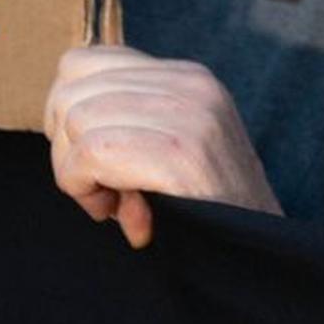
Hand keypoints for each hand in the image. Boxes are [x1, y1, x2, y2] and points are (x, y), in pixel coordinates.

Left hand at [45, 46, 279, 246]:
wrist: (264, 259)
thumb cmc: (207, 215)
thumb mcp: (171, 150)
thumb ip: (126, 122)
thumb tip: (60, 117)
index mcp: (187, 78)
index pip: (80, 64)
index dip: (66, 117)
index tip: (91, 161)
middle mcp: (190, 85)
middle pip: (68, 89)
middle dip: (65, 147)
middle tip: (100, 190)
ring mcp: (189, 114)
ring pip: (75, 118)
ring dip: (75, 173)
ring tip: (115, 204)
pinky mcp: (180, 153)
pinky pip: (90, 153)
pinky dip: (83, 188)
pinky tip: (117, 212)